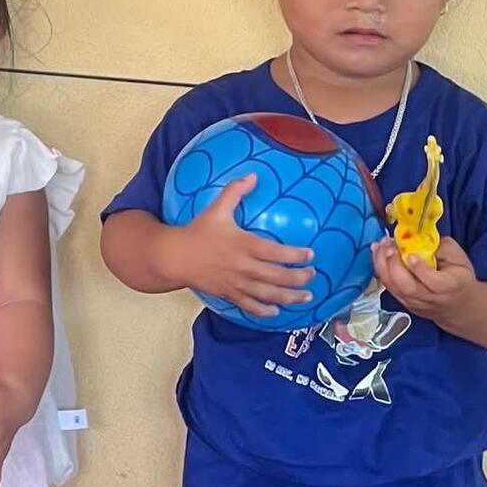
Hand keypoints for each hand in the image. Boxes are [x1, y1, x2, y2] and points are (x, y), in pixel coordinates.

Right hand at [168, 177, 314, 321]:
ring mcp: (236, 283)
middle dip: (299, 278)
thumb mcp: (216, 208)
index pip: (276, 252)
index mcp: (243, 244)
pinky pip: (250, 306)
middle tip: (312, 275)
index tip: (310, 254)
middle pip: (278, 277)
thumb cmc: (198, 232)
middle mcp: (243, 266)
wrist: (175, 256)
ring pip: (268, 295)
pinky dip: (264, 311)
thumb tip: (253, 175)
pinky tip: (276, 311)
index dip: (296, 255)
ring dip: (290, 297)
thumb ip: (235, 191)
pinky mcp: (229, 295)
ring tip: (306, 296)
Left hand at [372, 233, 477, 332]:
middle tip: (389, 247)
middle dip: (394, 265)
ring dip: (382, 265)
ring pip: (394, 288)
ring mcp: (415, 303)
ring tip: (380, 246)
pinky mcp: (404, 302)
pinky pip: (388, 287)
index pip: (433, 282)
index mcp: (450, 286)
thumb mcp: (458, 258)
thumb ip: (441, 248)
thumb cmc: (459, 277)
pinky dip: (380, 269)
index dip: (420, 269)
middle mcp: (430, 298)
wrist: (458, 304)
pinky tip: (377, 253)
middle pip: (408, 288)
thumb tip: (419, 238)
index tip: (411, 254)